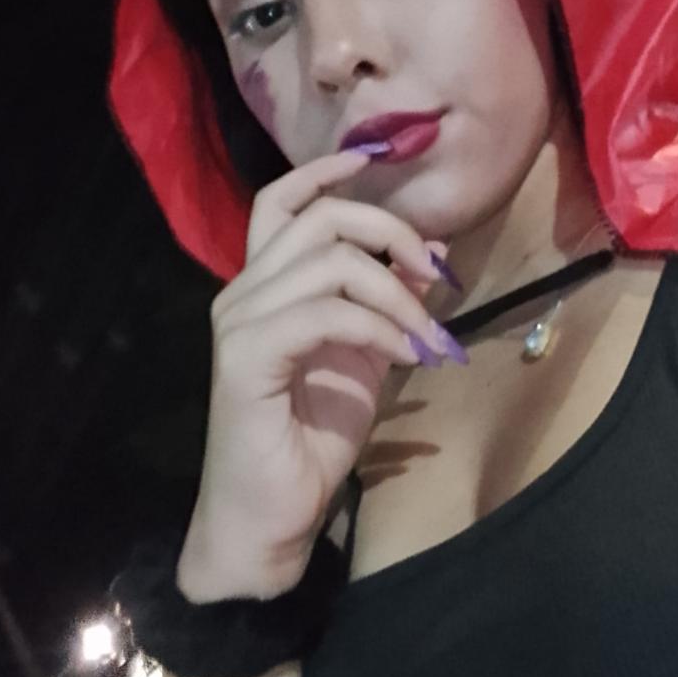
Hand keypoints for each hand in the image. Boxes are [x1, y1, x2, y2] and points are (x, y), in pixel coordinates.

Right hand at [176, 149, 462, 601]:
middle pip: (320, 220)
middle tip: (438, 275)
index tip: (374, 158)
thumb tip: (434, 251)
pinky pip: (326, 313)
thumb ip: (391, 301)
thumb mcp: (367, 356)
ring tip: (427, 333)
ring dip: (397, 293)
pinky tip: (408, 356)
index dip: (324, 173)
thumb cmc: (311, 438)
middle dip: (391, 233)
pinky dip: (380, 327)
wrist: (271, 518)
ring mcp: (239, 321)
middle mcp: (243, 292)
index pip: (279, 203)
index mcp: (265, 286)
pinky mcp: (247, 356)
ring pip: (330, 262)